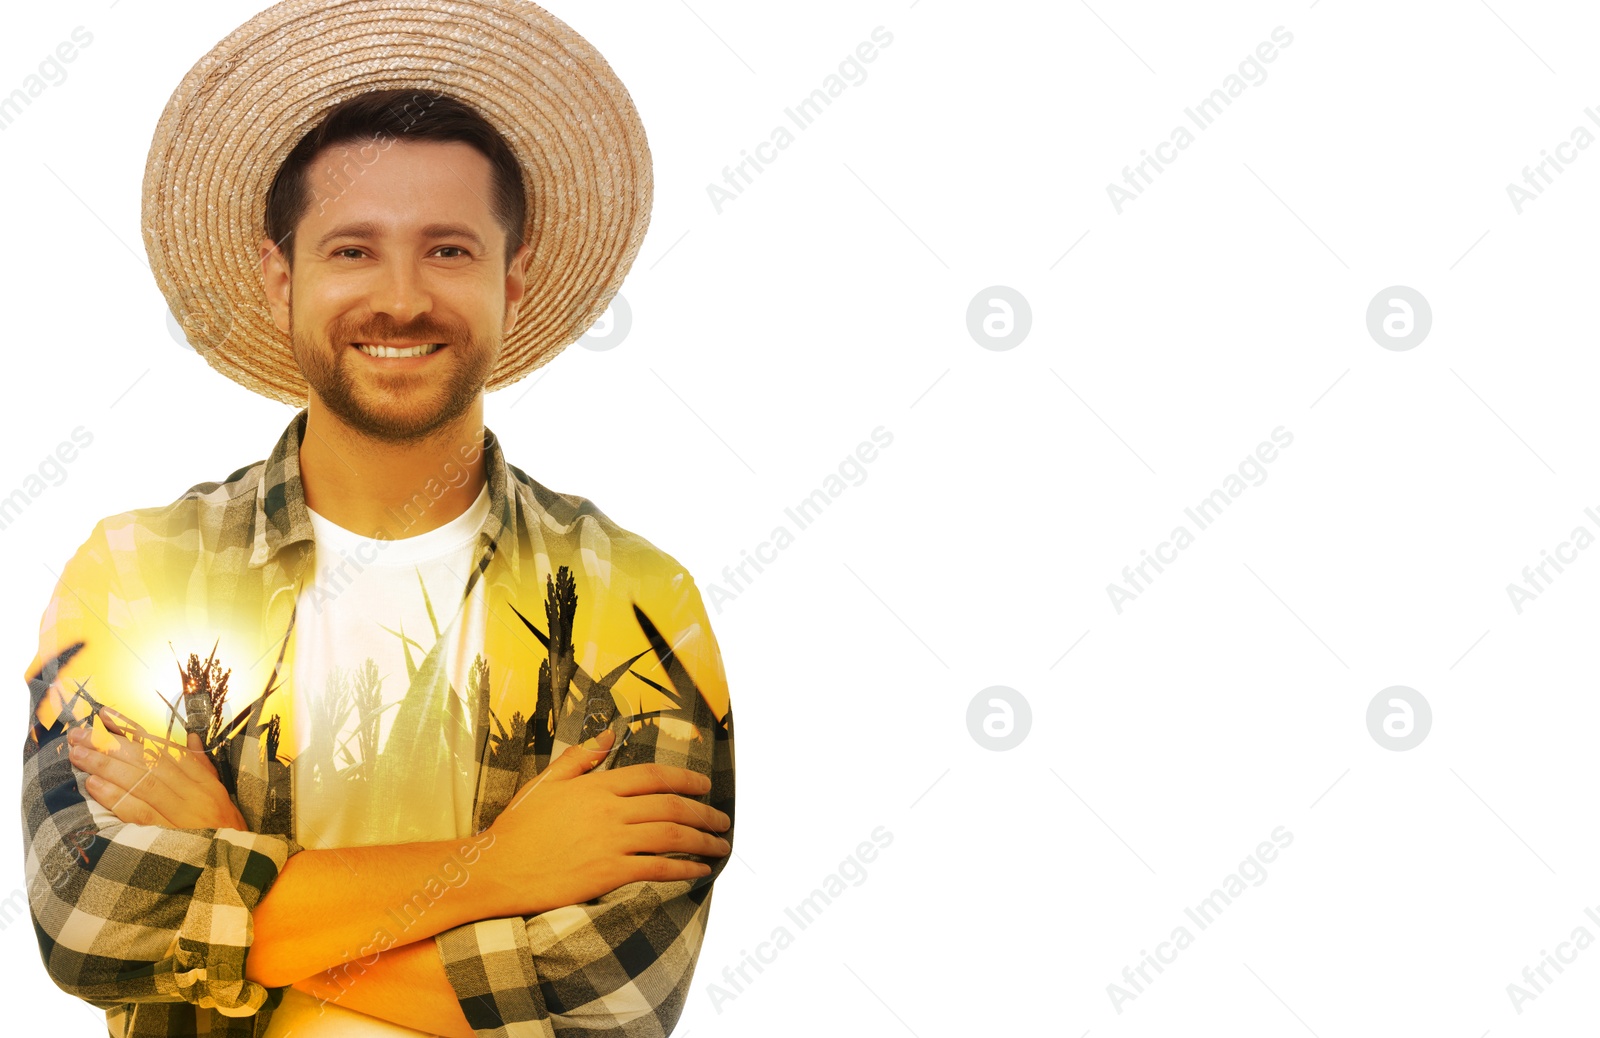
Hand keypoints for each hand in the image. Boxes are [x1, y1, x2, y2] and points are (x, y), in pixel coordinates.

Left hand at [66, 706, 247, 830]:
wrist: (236, 870)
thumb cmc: (225, 832)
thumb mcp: (220, 796)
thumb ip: (201, 766)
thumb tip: (189, 737)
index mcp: (203, 782)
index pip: (163, 748)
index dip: (133, 730)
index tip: (106, 716)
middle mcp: (193, 794)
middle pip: (147, 762)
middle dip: (110, 745)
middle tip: (80, 734)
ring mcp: (180, 815)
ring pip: (140, 783)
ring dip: (106, 767)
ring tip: (78, 754)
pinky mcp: (168, 837)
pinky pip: (138, 813)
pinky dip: (116, 798)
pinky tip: (94, 785)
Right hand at [482, 728, 731, 916]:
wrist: (495, 869)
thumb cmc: (518, 827)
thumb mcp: (546, 782)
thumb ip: (581, 757)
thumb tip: (608, 733)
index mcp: (597, 786)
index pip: (654, 776)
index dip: (686, 779)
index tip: (705, 786)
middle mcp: (610, 810)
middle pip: (671, 806)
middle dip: (704, 813)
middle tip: (722, 821)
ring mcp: (610, 842)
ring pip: (671, 836)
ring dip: (703, 841)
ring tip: (720, 846)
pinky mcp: (608, 874)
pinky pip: (657, 869)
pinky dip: (684, 869)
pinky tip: (699, 872)